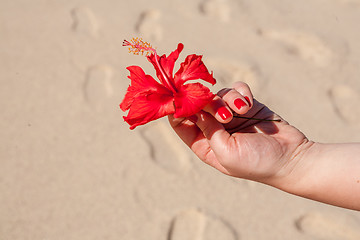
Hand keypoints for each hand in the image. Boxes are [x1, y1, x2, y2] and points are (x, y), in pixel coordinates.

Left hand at [168, 82, 309, 185]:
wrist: (292, 157)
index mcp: (203, 144)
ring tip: (242, 110)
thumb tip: (193, 109)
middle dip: (207, 102)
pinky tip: (249, 104)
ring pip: (216, 94)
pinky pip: (235, 89)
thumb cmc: (258, 162)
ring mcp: (229, 115)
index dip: (177, 108)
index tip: (181, 95)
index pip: (180, 122)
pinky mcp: (245, 105)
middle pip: (197, 104)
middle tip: (223, 112)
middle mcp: (213, 128)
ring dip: (227, 98)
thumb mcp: (226, 152)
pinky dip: (240, 93)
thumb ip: (207, 130)